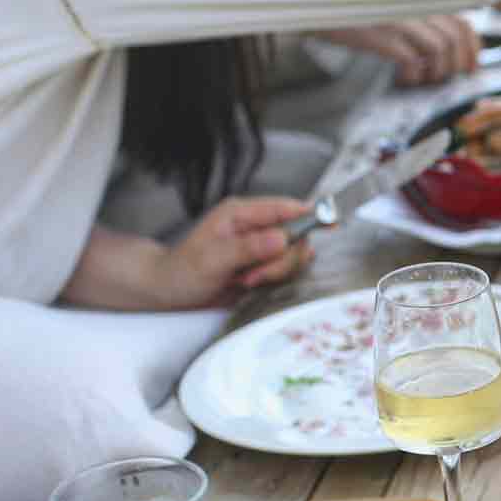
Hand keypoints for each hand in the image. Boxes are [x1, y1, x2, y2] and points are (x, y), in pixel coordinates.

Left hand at [161, 197, 315, 307]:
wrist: (170, 292)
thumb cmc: (182, 272)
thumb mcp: (212, 259)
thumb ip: (248, 248)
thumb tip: (281, 238)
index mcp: (241, 214)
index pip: (284, 208)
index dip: (309, 214)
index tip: (330, 222)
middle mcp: (255, 227)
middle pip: (296, 236)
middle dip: (281, 259)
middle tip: (255, 274)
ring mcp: (261, 246)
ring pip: (293, 256)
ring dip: (276, 272)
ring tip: (247, 279)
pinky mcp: (264, 264)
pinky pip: (287, 270)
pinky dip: (274, 281)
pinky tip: (251, 284)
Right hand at [314, 16, 480, 86]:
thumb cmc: (353, 6)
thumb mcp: (393, 6)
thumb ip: (420, 19)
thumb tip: (446, 51)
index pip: (463, 23)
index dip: (472, 50)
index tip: (469, 69)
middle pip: (455, 39)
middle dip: (454, 66)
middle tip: (439, 80)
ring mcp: (399, 14)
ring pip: (439, 50)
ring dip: (433, 72)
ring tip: (417, 78)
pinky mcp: (380, 31)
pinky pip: (412, 59)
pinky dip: (412, 75)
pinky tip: (400, 78)